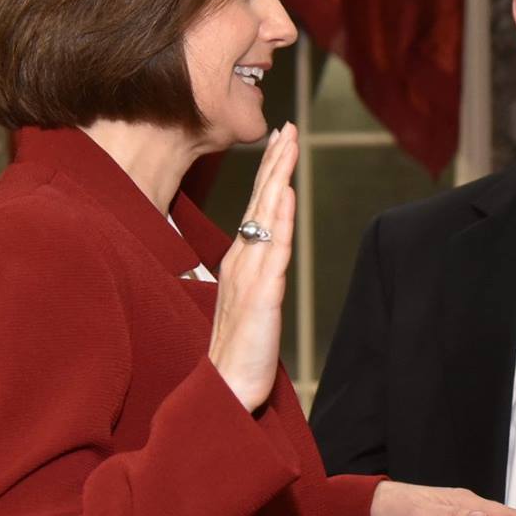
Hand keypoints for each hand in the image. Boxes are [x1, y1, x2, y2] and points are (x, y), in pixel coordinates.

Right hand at [207, 124, 296, 411]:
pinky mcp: (262, 296)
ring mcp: (250, 276)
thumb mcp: (248, 305)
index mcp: (239, 262)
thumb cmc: (239, 351)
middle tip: (286, 125)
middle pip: (260, 201)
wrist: (227, 390)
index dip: (268, 173)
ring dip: (278, 177)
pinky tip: (287, 194)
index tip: (279, 140)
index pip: (256, 207)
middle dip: (275, 161)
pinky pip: (275, 250)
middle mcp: (241, 261)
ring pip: (267, 216)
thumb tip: (262, 258)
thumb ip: (255, 277)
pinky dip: (282, 219)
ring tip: (288, 143)